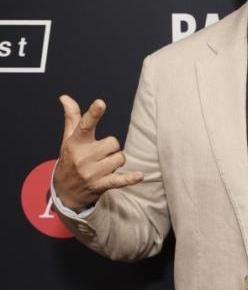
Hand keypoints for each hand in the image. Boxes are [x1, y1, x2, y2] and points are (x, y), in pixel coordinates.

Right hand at [54, 95, 143, 210]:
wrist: (64, 192)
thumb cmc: (69, 160)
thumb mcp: (68, 139)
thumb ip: (71, 117)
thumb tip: (65, 97)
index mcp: (76, 143)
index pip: (85, 125)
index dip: (94, 114)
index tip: (100, 103)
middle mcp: (83, 157)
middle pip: (113, 143)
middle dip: (112, 147)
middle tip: (101, 153)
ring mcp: (92, 173)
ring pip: (120, 158)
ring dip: (117, 161)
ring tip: (104, 166)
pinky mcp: (100, 185)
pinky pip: (119, 180)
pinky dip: (130, 179)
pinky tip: (139, 176)